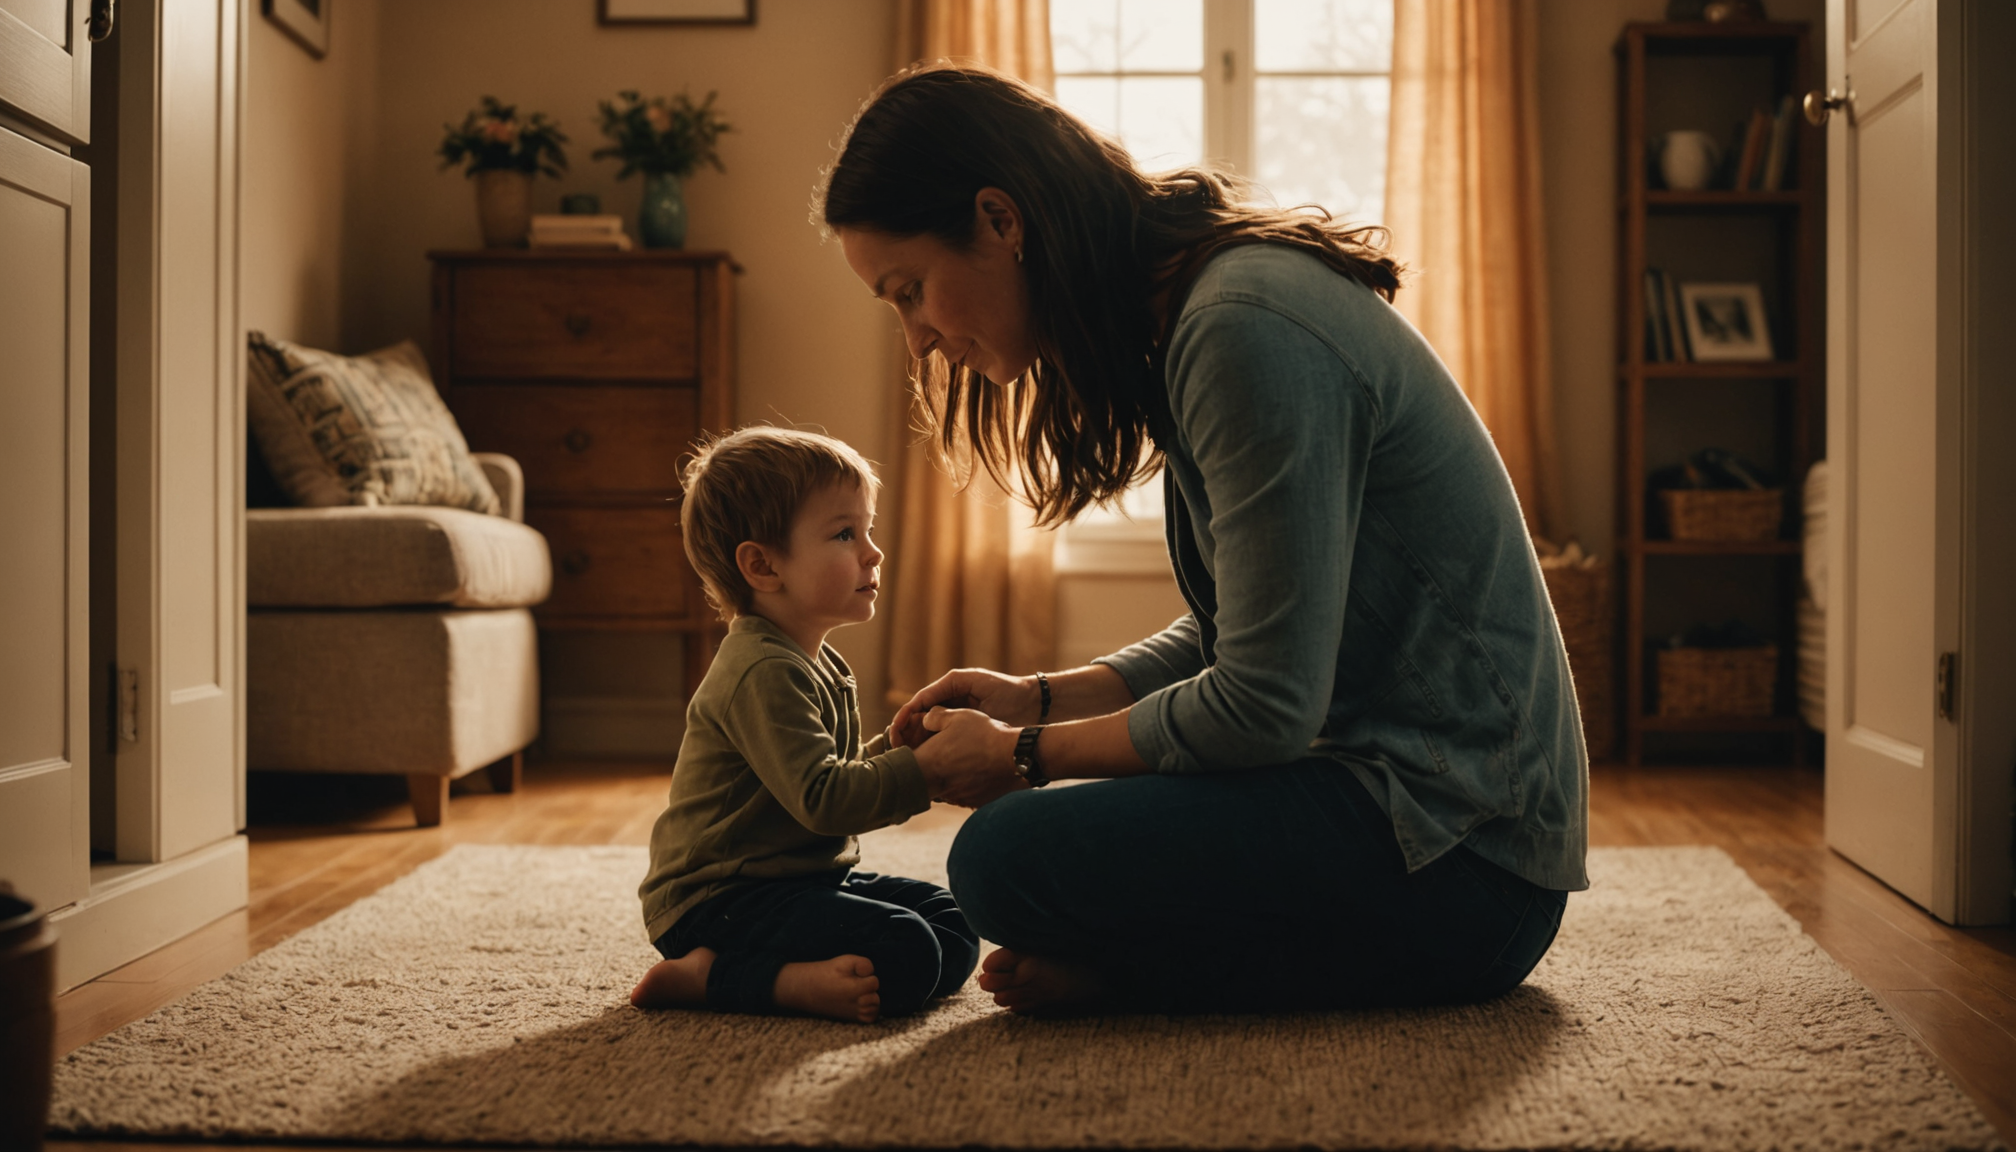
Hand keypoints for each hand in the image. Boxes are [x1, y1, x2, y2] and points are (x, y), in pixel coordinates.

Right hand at [892, 668, 1040, 746]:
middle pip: (920, 716)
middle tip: (896, 750)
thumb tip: (925, 713)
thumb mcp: (979, 686)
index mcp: (951, 684)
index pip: (920, 700)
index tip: (895, 731)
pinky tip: (926, 760)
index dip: (905, 716)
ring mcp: (957, 714)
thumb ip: (951, 694)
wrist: (1034, 705)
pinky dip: (932, 747)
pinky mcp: (964, 727)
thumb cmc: (1010, 692)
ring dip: (916, 742)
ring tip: (907, 758)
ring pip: (928, 729)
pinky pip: (942, 737)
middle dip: (906, 732)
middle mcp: (951, 698)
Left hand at [911, 706, 1024, 807]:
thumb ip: (933, 717)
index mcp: (929, 761)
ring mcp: (955, 796)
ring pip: (941, 790)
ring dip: (945, 779)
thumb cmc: (983, 733)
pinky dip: (963, 787)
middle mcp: (938, 784)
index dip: (906, 756)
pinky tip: (974, 774)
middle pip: (922, 781)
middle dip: (927, 770)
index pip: (905, 765)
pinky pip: (961, 797)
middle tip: (939, 758)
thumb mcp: (956, 716)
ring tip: (960, 765)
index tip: (913, 750)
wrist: (1013, 755)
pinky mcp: (972, 803)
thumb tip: (925, 720)